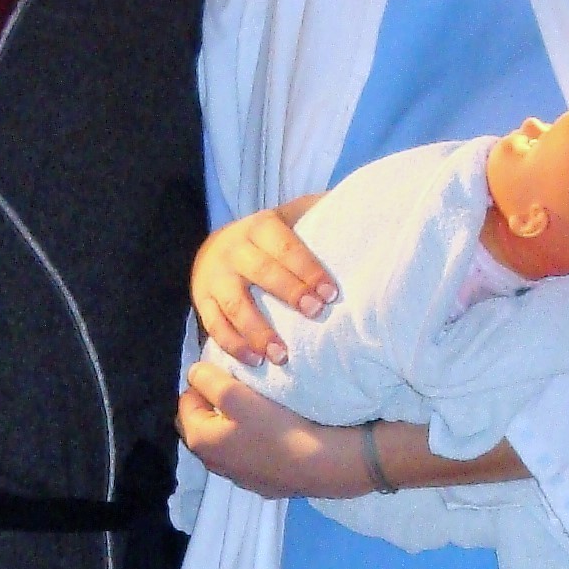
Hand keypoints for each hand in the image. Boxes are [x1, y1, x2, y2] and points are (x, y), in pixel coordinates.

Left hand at [178, 355, 359, 496]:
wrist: (318, 465)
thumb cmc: (274, 427)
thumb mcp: (235, 394)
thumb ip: (208, 380)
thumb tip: (195, 374)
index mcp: (199, 440)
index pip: (186, 401)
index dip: (203, 384)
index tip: (227, 376)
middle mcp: (211, 464)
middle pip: (202, 425)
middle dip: (213, 406)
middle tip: (238, 391)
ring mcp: (236, 477)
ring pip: (224, 442)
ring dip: (232, 426)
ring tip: (256, 411)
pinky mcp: (260, 484)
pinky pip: (246, 456)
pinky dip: (251, 443)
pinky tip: (271, 435)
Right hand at [191, 199, 336, 365]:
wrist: (215, 249)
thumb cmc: (269, 240)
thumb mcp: (291, 218)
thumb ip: (320, 213)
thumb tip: (365, 207)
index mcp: (261, 227)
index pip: (285, 246)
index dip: (308, 268)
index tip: (331, 293)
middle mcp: (234, 250)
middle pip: (262, 272)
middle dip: (289, 293)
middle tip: (315, 314)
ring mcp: (215, 278)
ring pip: (236, 305)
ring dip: (258, 332)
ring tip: (282, 355)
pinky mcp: (202, 302)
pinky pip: (215, 326)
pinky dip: (234, 346)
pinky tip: (256, 361)